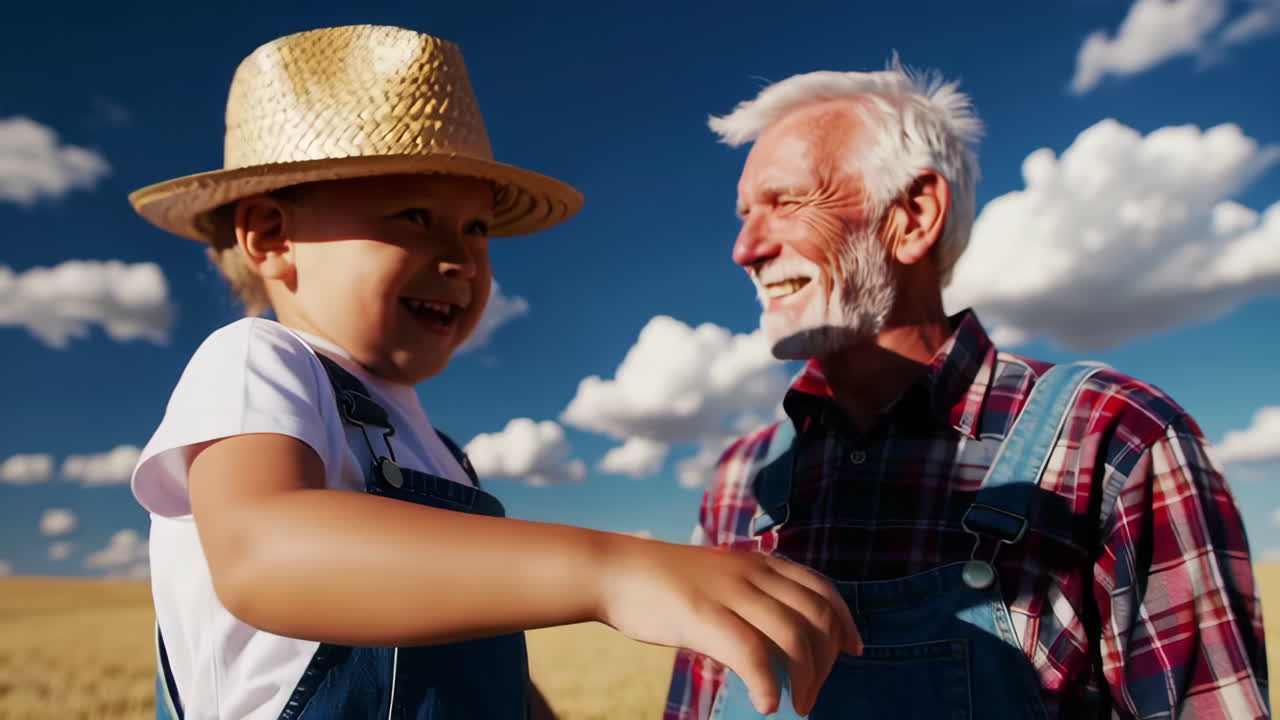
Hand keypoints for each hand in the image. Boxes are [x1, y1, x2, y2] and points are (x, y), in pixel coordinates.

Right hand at [595, 537, 861, 714]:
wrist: (614, 569)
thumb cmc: (660, 583)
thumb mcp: (716, 582)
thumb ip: (745, 606)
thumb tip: (767, 653)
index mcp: (756, 563)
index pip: (820, 586)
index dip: (844, 619)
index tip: (855, 648)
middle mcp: (751, 574)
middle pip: (815, 615)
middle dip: (827, 659)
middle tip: (814, 693)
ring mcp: (729, 593)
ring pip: (793, 636)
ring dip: (806, 678)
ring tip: (797, 705)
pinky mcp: (704, 616)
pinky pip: (752, 653)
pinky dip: (768, 684)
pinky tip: (767, 704)